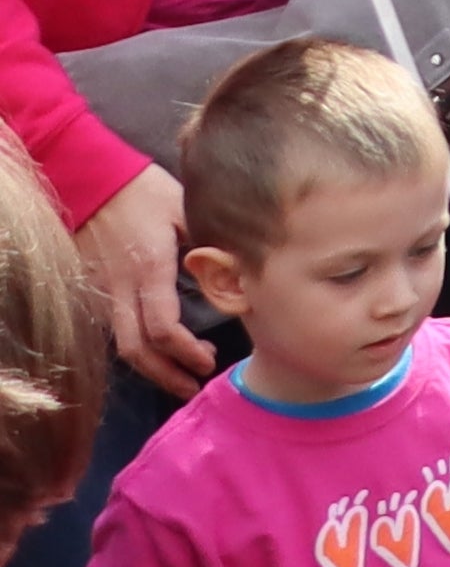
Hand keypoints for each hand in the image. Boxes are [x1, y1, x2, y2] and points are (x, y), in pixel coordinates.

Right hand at [79, 170, 199, 394]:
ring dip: (149, 367)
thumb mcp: (185, 210)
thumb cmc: (146, 192)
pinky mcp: (94, 289)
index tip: (208, 360)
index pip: (162, 327)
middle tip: (192, 385)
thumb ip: (207, 244)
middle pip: (136, 349)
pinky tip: (156, 354)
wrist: (94, 180)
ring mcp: (103, 290)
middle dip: (165, 374)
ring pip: (121, 345)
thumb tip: (238, 271)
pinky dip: (135, 348)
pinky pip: (113, 329)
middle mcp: (122, 286)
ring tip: (178, 379)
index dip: (184, 352)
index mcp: (150, 268)